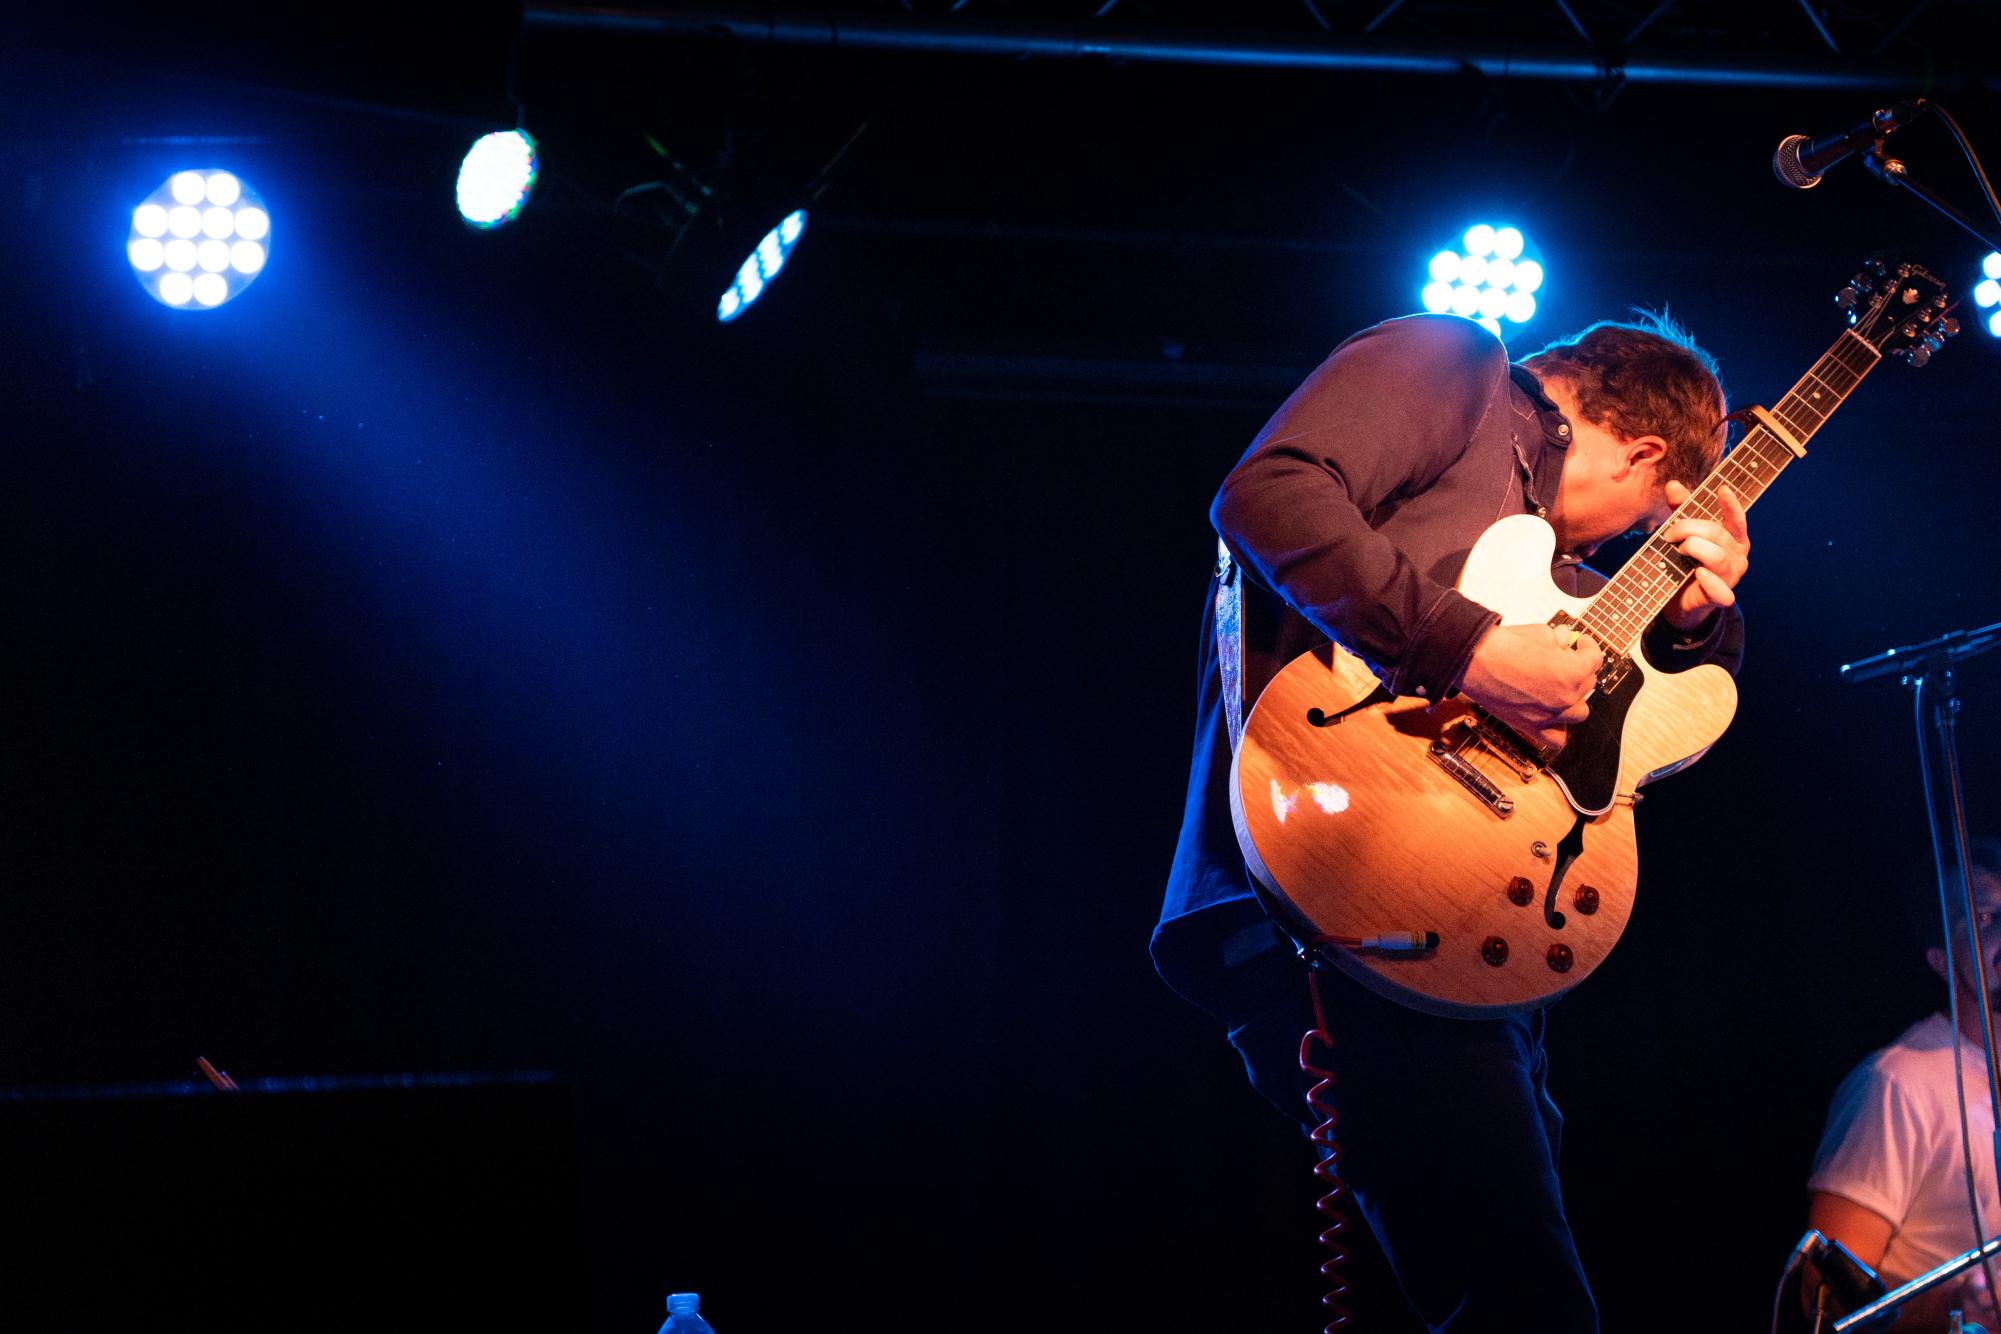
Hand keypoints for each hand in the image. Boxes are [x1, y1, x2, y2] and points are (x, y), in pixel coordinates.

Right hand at [1458, 622, 1603, 748]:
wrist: (1474, 661)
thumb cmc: (1504, 646)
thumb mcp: (1539, 633)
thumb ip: (1558, 640)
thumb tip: (1563, 640)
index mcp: (1571, 672)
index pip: (1595, 659)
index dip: (1588, 647)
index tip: (1581, 643)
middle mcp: (1565, 697)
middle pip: (1587, 685)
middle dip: (1579, 669)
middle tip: (1565, 660)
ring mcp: (1549, 715)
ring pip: (1579, 713)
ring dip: (1574, 699)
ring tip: (1562, 688)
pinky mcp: (1530, 726)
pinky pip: (1556, 739)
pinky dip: (1559, 729)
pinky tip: (1554, 716)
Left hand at [1660, 481, 1749, 631]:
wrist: (1682, 598)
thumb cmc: (1687, 560)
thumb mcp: (1684, 532)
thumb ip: (1681, 510)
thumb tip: (1672, 485)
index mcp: (1733, 537)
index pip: (1736, 519)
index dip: (1730, 505)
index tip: (1722, 489)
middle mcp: (1738, 555)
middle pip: (1716, 534)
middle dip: (1688, 529)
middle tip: (1670, 534)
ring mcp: (1732, 576)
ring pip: (1716, 557)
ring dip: (1693, 549)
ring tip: (1680, 551)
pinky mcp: (1722, 596)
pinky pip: (1720, 589)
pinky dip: (1709, 581)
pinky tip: (1698, 573)